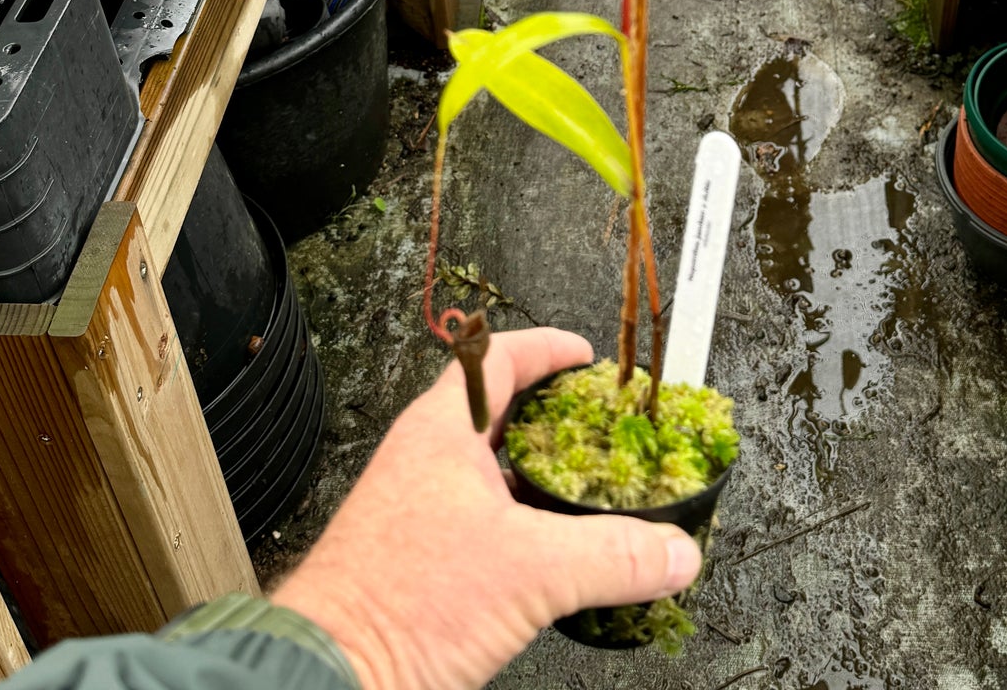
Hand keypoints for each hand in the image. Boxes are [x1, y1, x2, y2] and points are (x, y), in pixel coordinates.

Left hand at [274, 327, 702, 689]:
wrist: (332, 674)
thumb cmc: (401, 604)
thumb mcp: (531, 570)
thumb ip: (613, 556)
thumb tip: (674, 551)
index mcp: (443, 430)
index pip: (499, 359)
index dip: (547, 349)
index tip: (585, 355)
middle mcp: (425, 459)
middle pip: (498, 412)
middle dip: (552, 417)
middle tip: (599, 426)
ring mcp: (416, 508)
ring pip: (488, 470)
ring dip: (537, 476)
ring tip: (587, 493)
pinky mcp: (415, 557)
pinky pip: (477, 519)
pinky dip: (519, 524)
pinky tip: (548, 558)